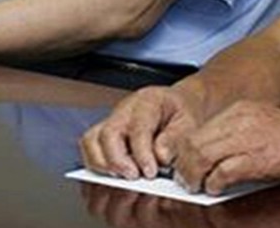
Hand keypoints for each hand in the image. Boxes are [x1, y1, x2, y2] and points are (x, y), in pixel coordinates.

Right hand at [80, 85, 204, 180]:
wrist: (176, 103)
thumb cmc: (180, 112)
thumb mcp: (189, 121)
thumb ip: (176, 138)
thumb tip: (160, 156)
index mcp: (147, 102)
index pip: (138, 127)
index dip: (142, 153)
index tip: (150, 172)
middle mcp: (125, 109)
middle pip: (108, 133)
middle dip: (118, 160)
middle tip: (133, 177)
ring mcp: (112, 120)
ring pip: (91, 139)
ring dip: (102, 163)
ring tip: (120, 178)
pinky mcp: (105, 132)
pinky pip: (90, 146)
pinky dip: (96, 163)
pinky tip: (113, 174)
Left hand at [173, 101, 279, 194]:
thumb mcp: (258, 125)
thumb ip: (234, 136)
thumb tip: (211, 158)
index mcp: (237, 112)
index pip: (196, 130)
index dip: (183, 150)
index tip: (181, 163)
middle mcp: (238, 120)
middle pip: (193, 142)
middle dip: (183, 165)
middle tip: (184, 179)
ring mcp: (247, 138)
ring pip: (201, 155)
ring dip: (194, 175)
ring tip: (196, 186)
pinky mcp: (257, 158)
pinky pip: (223, 171)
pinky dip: (214, 183)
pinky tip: (215, 188)